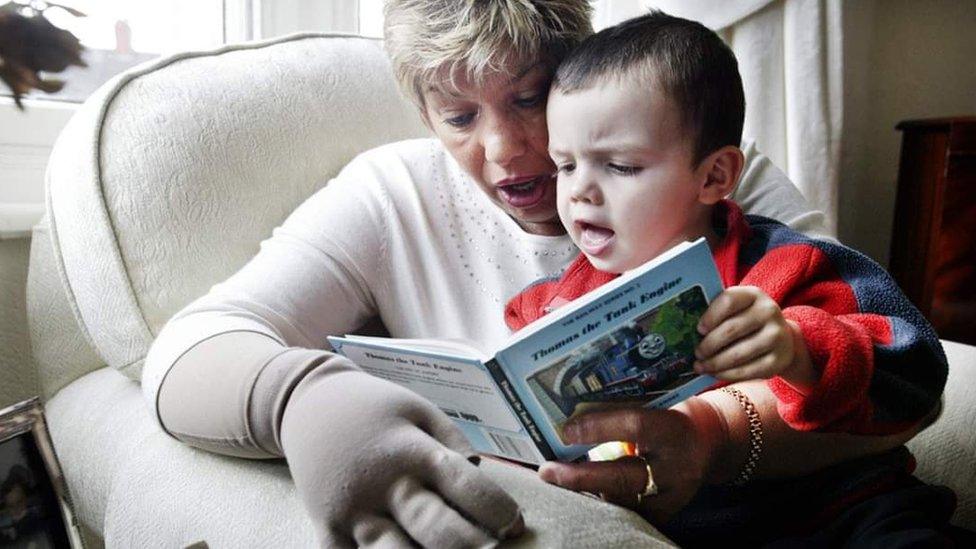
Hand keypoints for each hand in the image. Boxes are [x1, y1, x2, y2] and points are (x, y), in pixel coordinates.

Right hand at [280, 357, 522, 547]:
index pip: (465, 484)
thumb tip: (483, 476)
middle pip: (436, 529)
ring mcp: (352, 512)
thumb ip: (453, 443)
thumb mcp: (419, 410)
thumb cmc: (375, 408)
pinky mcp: (327, 529)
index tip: (515, 525)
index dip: (497, 510)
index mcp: (412, 450)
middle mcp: (383, 484)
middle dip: (472, 547)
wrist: (306, 403)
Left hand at [538, 398, 725, 524]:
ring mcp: (672, 496)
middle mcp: (676, 468)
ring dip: (584, 491)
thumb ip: (621, 414)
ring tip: (558, 480)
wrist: (710, 445)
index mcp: (673, 430)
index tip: (566, 430)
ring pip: (619, 500)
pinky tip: (580, 493)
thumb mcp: (655, 408)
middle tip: (547, 472)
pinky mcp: (665, 514)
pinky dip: (600, 501)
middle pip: (622, 476)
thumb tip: (573, 418)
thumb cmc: (672, 418)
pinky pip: (625, 511)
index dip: (599, 428)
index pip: (635, 426)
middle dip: (579, 477)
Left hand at [694, 286, 811, 386]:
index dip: (710, 316)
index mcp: (753, 294)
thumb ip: (717, 313)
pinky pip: (748, 371)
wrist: (782, 338)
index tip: (698, 329)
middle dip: (709, 344)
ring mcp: (777, 336)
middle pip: (731, 329)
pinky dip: (727, 374)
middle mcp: (769, 312)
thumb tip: (685, 329)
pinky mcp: (779, 360)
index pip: (729, 300)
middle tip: (696, 353)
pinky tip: (716, 373)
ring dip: (714, 363)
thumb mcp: (738, 309)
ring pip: (738, 353)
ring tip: (700, 366)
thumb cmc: (747, 321)